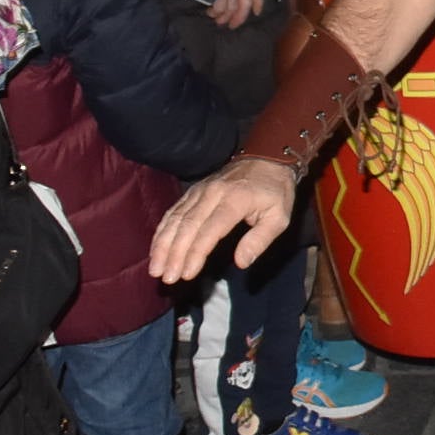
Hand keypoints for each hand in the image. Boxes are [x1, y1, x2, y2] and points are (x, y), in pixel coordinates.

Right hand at [150, 158, 297, 280]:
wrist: (267, 157)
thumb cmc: (274, 191)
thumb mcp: (279, 216)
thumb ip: (260, 239)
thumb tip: (241, 262)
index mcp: (235, 200)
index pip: (210, 230)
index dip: (196, 253)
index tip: (187, 274)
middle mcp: (213, 193)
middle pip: (188, 226)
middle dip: (174, 254)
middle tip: (166, 277)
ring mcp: (200, 191)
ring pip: (176, 219)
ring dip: (163, 245)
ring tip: (155, 268)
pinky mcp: (192, 191)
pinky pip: (173, 211)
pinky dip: (162, 231)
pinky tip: (156, 249)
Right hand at [208, 0, 265, 29]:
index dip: (258, 1)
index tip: (257, 12)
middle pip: (245, 4)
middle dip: (239, 17)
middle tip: (232, 25)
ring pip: (231, 8)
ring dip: (224, 17)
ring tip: (217, 19)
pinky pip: (220, 7)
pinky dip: (215, 12)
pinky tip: (210, 12)